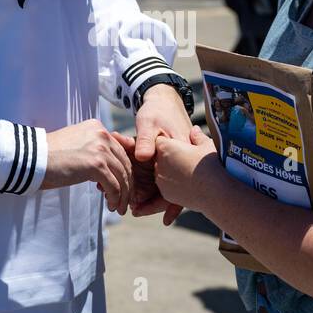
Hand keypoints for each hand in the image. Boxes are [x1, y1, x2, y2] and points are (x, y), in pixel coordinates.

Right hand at [41, 118, 132, 215]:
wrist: (30, 158)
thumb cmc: (48, 156)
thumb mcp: (75, 146)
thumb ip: (93, 151)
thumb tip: (106, 170)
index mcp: (97, 127)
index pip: (120, 151)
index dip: (123, 170)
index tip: (122, 185)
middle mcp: (102, 134)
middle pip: (125, 163)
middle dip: (127, 184)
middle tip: (124, 200)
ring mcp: (100, 149)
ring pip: (122, 176)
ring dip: (123, 195)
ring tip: (118, 208)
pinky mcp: (96, 164)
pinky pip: (114, 186)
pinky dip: (115, 198)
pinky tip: (111, 206)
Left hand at [132, 85, 192, 224]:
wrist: (165, 102)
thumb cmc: (157, 112)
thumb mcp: (148, 124)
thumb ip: (145, 140)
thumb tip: (142, 157)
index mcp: (177, 153)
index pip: (170, 183)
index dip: (156, 201)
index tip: (138, 209)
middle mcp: (178, 163)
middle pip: (167, 190)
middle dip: (150, 204)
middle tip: (133, 210)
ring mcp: (176, 165)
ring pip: (165, 189)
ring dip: (151, 199)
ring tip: (134, 207)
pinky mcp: (172, 164)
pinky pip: (165, 183)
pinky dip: (154, 191)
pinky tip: (141, 198)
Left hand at [153, 126, 220, 213]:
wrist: (216, 192)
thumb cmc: (211, 165)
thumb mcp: (207, 145)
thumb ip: (198, 136)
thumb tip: (194, 130)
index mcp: (166, 148)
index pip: (161, 141)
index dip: (171, 143)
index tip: (182, 147)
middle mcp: (159, 163)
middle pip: (161, 157)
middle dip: (171, 158)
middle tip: (188, 160)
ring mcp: (161, 180)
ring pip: (163, 172)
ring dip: (172, 172)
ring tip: (191, 173)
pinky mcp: (166, 194)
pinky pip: (167, 186)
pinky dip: (174, 185)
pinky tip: (190, 185)